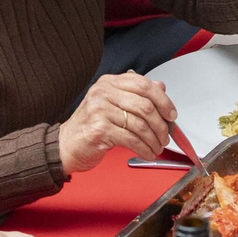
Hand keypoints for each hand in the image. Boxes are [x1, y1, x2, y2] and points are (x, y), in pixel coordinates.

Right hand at [59, 72, 177, 171]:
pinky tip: (147, 153)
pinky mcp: (99, 130)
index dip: (163, 100)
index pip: (143, 85)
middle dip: (161, 124)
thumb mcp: (113, 105)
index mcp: (109, 83)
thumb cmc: (91, 126)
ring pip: (140, 124)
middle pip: (145, 105)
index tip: (171, 114)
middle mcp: (103, 93)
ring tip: (157, 147)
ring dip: (154, 140)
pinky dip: (144, 149)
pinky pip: (132, 139)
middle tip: (166, 136)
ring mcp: (100, 110)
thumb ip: (136, 95)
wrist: (66, 145)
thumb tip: (161, 87)